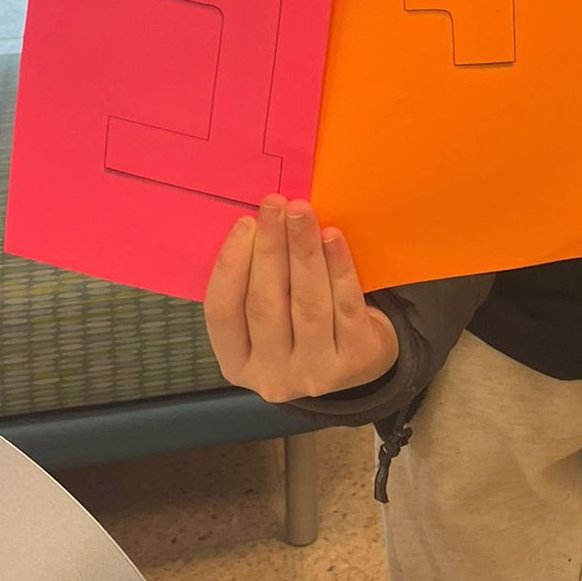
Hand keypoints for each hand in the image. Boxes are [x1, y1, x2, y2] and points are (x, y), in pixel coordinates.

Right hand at [204, 195, 399, 404]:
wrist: (359, 360)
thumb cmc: (302, 326)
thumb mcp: (268, 319)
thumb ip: (254, 285)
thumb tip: (255, 225)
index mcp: (236, 363)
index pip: (222, 313)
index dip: (231, 265)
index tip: (245, 222)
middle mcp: (271, 376)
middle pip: (265, 305)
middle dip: (269, 248)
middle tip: (275, 204)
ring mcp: (314, 373)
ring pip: (307, 304)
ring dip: (303, 251)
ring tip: (302, 212)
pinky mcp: (354, 360)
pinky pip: (345, 306)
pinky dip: (338, 267)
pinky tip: (332, 237)